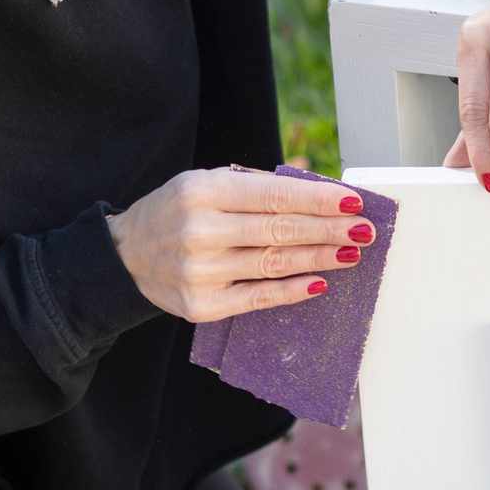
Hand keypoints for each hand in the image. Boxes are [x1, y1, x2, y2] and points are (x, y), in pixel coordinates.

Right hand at [106, 166, 375, 320]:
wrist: (126, 255)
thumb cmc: (178, 212)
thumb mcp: (206, 184)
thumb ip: (256, 188)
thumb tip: (319, 196)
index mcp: (203, 192)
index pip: (275, 196)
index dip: (319, 200)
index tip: (353, 203)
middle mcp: (201, 231)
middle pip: (280, 230)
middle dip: (329, 231)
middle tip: (364, 230)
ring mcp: (202, 272)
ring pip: (275, 264)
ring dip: (320, 259)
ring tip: (351, 253)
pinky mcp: (203, 305)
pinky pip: (259, 298)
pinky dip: (293, 290)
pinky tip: (320, 282)